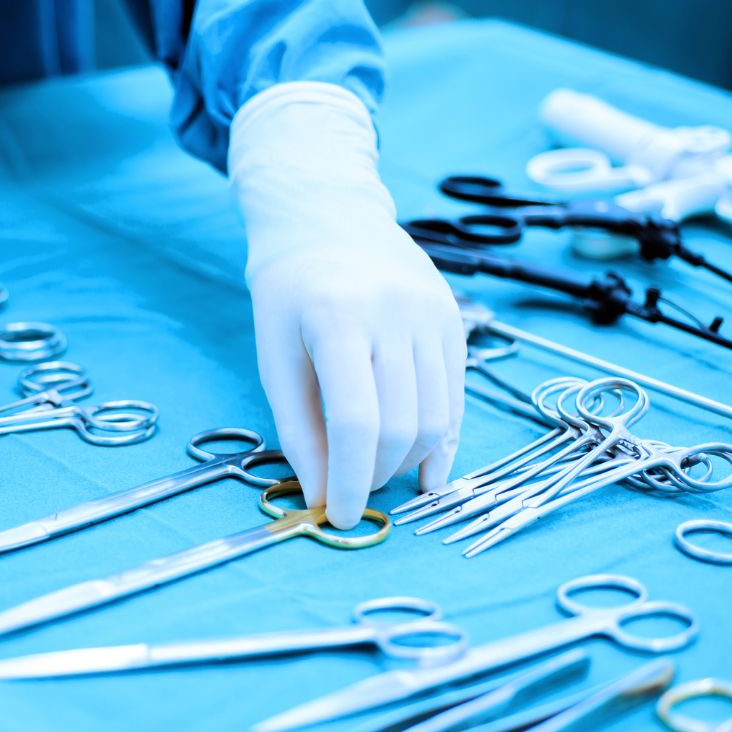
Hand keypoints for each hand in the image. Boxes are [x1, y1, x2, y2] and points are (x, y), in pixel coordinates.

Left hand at [229, 82, 465, 528]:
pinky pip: (456, 396)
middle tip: (352, 493)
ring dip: (408, 462)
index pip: (357, 421)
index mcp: (338, 317)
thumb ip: (300, 430)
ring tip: (377, 474)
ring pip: (438, 416)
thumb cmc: (289, 289)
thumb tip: (324, 497)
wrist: (328, 215)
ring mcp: (433, 313)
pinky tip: (424, 468)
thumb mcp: (275, 357)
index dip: (350, 480)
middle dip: (377, 475)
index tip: (339, 516)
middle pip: (402, 425)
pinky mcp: (454, 321)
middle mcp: (396, 312)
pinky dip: (441, 439)